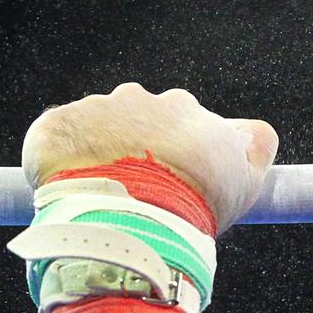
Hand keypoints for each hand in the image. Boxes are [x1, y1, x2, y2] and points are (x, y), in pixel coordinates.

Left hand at [21, 83, 278, 234]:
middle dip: (134, 153)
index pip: (177, 126)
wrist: (131, 215)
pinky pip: (54, 144)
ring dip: (97, 159)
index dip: (175, 157)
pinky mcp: (54, 127)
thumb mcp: (245, 176)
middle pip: (133, 125)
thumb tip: (257, 133)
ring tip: (105, 200)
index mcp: (181, 106)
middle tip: (136, 195)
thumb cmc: (194, 201)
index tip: (172, 186)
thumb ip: (257, 146)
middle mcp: (137, 98)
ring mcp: (93, 110)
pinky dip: (60, 167)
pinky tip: (73, 194)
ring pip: (94, 133)